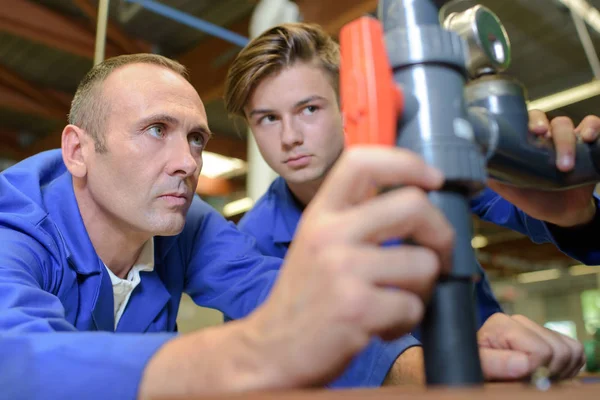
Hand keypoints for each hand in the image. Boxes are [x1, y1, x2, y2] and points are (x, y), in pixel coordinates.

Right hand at [248, 147, 453, 387]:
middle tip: (438, 255)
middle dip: (441, 233)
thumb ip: (354, 219)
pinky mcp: (357, 308)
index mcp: (321, 214)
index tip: (434, 179)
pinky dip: (407, 321)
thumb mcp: (317, 244)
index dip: (407, 163)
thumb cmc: (304, 298)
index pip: (364, 162)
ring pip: (424, 263)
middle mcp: (330, 233)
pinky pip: (413, 306)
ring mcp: (343, 269)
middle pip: (413, 205)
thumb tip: (418, 206)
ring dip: (424, 289)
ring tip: (397, 300)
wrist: (271, 349)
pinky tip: (383, 325)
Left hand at [478, 313, 584, 380]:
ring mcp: (534, 327)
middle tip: (527, 380)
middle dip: (549, 371)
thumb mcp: (478, 366)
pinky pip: (574, 350)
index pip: (542, 351)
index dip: (534, 372)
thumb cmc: (475, 365)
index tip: (517, 378)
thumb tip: (524, 362)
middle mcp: (520, 320)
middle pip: (560, 350)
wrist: (475, 363)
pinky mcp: (546, 336)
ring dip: (559, 370)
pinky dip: (567, 366)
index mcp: (502, 324)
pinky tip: (547, 373)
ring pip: (571, 350)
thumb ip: (495, 363)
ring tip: (536, 377)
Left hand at [488, 111, 599, 226]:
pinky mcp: (590, 147)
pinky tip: (589, 138)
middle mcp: (549, 137)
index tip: (534, 131)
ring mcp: (570, 140)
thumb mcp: (514, 191)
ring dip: (568, 140)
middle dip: (549, 128)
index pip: (528, 121)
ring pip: (570, 125)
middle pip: (550, 121)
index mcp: (529, 143)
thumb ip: (496, 179)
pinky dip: (594, 129)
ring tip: (566, 164)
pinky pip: (595, 127)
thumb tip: (477, 168)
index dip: (530, 120)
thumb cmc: (534, 198)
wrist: (562, 215)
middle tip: (545, 136)